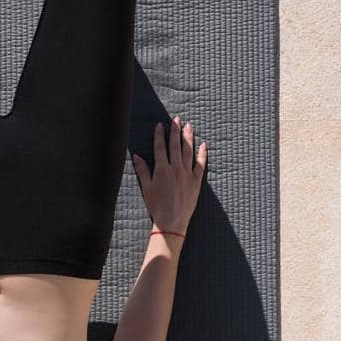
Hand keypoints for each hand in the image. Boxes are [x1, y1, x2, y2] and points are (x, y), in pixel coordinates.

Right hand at [132, 115, 206, 237]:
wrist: (172, 222)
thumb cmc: (156, 207)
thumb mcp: (146, 188)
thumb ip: (142, 171)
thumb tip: (137, 156)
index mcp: (162, 170)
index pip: (160, 148)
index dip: (159, 135)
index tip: (160, 125)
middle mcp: (175, 169)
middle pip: (175, 146)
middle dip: (175, 131)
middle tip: (176, 119)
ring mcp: (187, 174)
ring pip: (188, 151)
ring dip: (188, 137)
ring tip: (188, 126)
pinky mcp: (196, 181)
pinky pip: (200, 164)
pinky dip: (202, 154)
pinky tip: (203, 144)